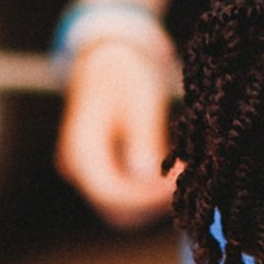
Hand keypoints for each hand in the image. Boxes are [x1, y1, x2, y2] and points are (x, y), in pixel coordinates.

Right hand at [56, 40, 177, 226]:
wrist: (107, 56)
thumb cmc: (124, 73)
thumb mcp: (139, 101)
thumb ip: (143, 139)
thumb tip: (147, 174)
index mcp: (82, 149)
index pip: (112, 193)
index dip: (148, 197)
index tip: (179, 183)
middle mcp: (77, 166)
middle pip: (116, 207)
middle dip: (152, 203)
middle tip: (185, 182)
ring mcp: (86, 171)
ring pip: (119, 206)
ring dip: (150, 201)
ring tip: (180, 177)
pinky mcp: (100, 169)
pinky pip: (122, 193)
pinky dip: (145, 192)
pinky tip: (169, 175)